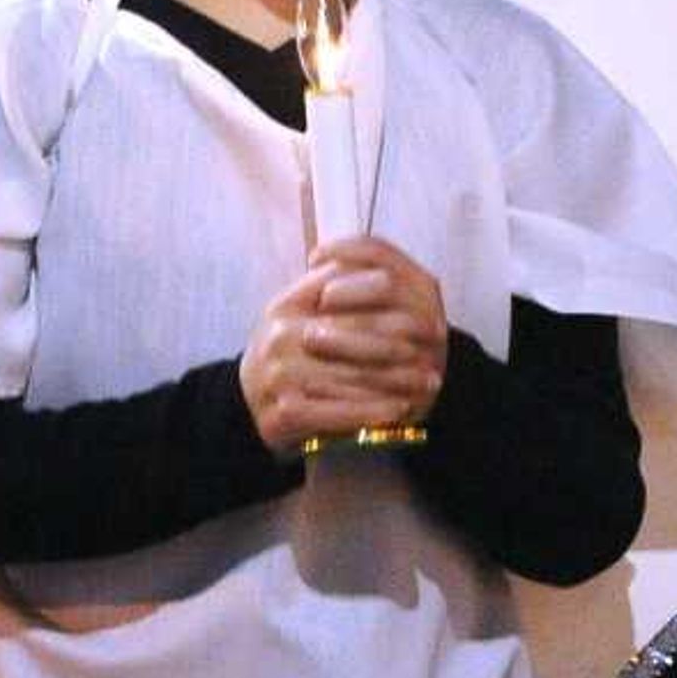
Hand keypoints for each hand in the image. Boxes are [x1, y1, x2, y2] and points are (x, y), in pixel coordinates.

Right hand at [239, 239, 446, 457]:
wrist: (241, 405)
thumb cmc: (282, 354)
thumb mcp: (292, 311)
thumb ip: (323, 285)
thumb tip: (369, 264)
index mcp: (284, 306)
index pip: (342, 294)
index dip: (384, 300)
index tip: (419, 308)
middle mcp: (280, 337)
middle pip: (354, 336)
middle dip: (400, 344)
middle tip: (435, 350)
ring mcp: (280, 376)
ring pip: (351, 377)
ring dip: (396, 381)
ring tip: (428, 383)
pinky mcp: (284, 413)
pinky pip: (338, 412)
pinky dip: (372, 412)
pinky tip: (398, 411)